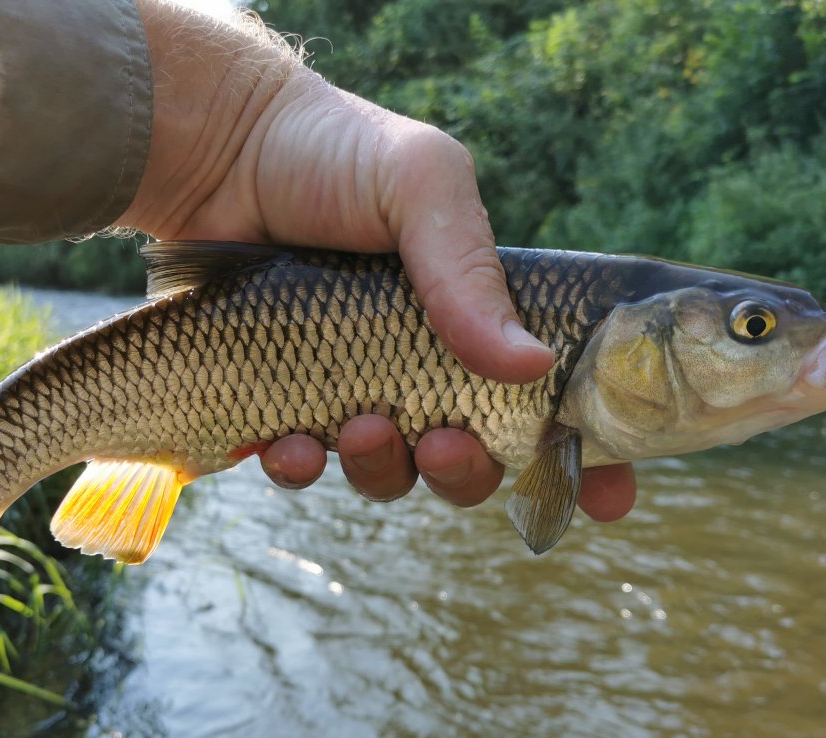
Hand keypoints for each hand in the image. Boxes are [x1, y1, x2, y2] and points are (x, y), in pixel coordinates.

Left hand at [119, 2, 634, 520]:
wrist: (219, 152)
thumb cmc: (333, 154)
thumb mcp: (421, 186)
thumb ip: (471, 272)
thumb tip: (531, 366)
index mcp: (479, 317)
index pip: (554, 401)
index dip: (588, 458)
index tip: (606, 497)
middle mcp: (424, 364)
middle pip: (475, 460)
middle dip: (468, 472)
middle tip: (444, 442)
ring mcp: (355, 389)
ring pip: (392, 474)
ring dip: (385, 471)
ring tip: (359, 426)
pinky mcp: (285, 404)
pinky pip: (306, 468)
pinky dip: (302, 469)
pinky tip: (288, 444)